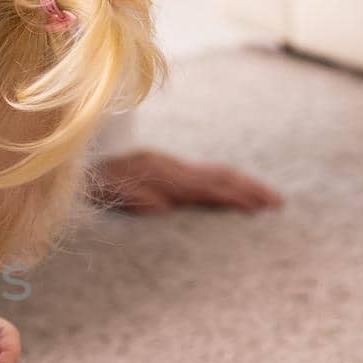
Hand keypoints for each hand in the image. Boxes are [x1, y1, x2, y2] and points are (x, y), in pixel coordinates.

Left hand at [93, 149, 281, 212]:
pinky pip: (206, 172)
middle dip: (250, 190)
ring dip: (244, 184)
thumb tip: (162, 209)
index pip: (206, 188)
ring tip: (269, 197)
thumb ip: (132, 198)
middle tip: (279, 204)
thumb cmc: (94, 179)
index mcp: (161, 176)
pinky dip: (227, 180)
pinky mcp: (169, 167)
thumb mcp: (108, 191)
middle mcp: (171, 168)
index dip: (233, 197)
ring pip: (216, 173)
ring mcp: (172, 165)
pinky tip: (237, 187)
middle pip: (220, 177)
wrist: (83, 152)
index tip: (257, 209)